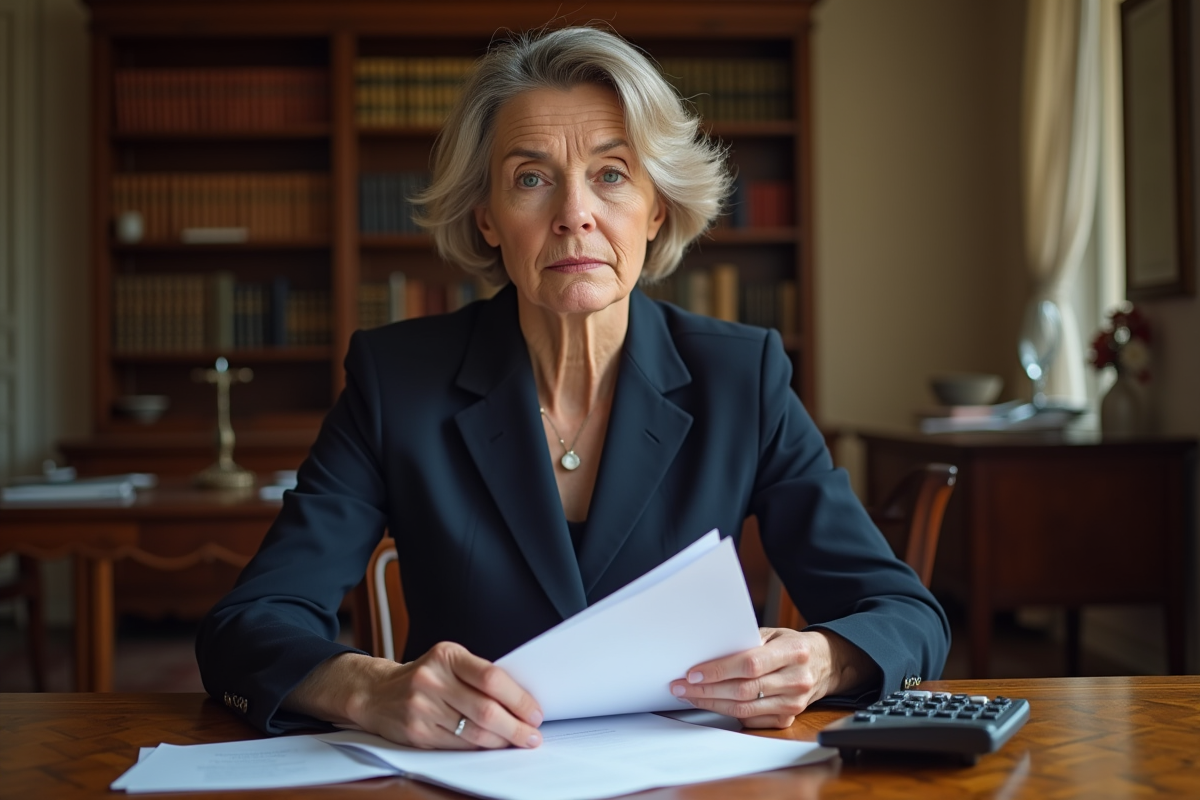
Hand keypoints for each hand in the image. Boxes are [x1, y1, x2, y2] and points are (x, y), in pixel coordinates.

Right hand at [286, 643, 543, 749]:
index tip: (536, 712)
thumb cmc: (424, 675)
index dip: (518, 698)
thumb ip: (478, 674)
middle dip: (516, 727)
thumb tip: (522, 699)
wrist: (376, 692)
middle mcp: (432, 680)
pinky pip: (458, 745)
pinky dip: (480, 748)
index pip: (491, 678)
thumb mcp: (449, 660)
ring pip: (473, 732)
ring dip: (502, 741)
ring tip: (519, 742)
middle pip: (485, 710)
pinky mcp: (417, 734)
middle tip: (533, 735)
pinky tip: (492, 746)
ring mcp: (422, 708)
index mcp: (446, 656)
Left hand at [668, 628, 876, 728]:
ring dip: (711, 703)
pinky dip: (726, 713)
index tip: (693, 673)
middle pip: (743, 690)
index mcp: (794, 651)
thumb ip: (746, 641)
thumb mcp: (775, 633)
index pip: (751, 664)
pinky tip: (710, 703)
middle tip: (681, 687)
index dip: (719, 670)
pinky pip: (751, 720)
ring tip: (688, 696)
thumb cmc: (792, 646)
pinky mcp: (788, 718)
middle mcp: (797, 679)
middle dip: (707, 689)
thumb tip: (708, 651)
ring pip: (744, 709)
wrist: (826, 665)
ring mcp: (794, 703)